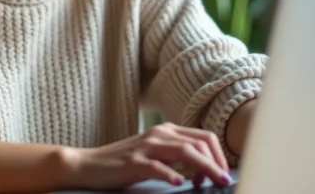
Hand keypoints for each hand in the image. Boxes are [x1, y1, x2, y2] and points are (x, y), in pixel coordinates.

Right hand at [59, 122, 233, 190]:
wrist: (89, 164)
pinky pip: (158, 166)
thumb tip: (204, 169)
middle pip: (200, 143)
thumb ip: (176, 155)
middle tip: (225, 181)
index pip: (204, 137)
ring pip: (185, 152)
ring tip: (214, 183)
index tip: (224, 173)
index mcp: (166, 130)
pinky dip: (171, 174)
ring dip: (205, 168)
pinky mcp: (134, 162)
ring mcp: (146, 146)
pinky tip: (179, 183)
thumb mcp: (153, 152)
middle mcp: (159, 133)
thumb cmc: (123, 162)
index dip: (219, 155)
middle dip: (218, 163)